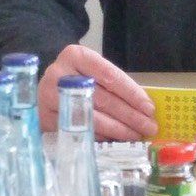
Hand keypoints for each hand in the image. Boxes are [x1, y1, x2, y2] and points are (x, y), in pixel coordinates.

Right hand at [38, 45, 157, 140]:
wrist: (46, 87)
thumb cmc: (78, 78)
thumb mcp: (93, 71)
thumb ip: (114, 84)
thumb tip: (144, 109)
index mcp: (75, 56)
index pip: (110, 76)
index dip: (132, 94)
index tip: (149, 108)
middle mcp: (59, 75)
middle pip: (103, 99)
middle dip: (130, 115)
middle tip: (149, 127)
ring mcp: (49, 98)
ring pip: (92, 118)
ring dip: (119, 129)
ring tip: (137, 135)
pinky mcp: (46, 120)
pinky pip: (80, 131)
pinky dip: (101, 137)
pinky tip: (116, 140)